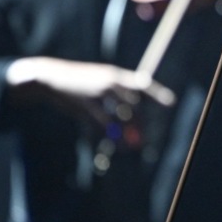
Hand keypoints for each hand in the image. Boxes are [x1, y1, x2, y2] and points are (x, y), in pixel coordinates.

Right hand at [5, 56, 174, 129]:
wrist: (50, 77)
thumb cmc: (77, 82)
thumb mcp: (98, 80)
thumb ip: (115, 95)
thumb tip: (128, 112)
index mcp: (115, 75)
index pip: (142, 85)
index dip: (157, 94)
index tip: (170, 103)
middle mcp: (110, 82)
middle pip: (134, 104)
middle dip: (140, 123)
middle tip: (142, 138)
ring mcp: (98, 93)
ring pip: (120, 115)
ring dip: (128, 133)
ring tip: (132, 147)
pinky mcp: (85, 105)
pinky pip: (102, 123)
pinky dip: (110, 135)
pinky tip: (112, 142)